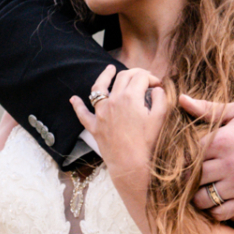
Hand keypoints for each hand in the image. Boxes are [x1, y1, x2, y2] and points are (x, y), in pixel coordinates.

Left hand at [70, 66, 165, 181]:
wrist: (131, 165)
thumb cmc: (147, 143)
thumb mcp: (160, 118)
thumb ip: (160, 98)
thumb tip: (156, 89)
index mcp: (131, 97)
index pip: (141, 77)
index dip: (151, 77)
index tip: (158, 85)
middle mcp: (113, 100)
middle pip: (123, 77)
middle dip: (135, 73)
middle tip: (144, 78)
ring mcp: (101, 113)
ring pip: (99, 87)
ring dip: (104, 76)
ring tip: (109, 69)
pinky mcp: (94, 126)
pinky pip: (83, 114)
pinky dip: (78, 105)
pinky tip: (73, 99)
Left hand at [179, 94, 233, 230]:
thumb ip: (209, 108)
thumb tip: (182, 99)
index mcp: (222, 139)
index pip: (188, 155)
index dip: (183, 159)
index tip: (184, 160)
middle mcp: (228, 163)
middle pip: (192, 178)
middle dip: (189, 179)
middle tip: (190, 178)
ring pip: (203, 199)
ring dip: (198, 197)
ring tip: (202, 190)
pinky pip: (221, 213)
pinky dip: (215, 210)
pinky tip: (217, 201)